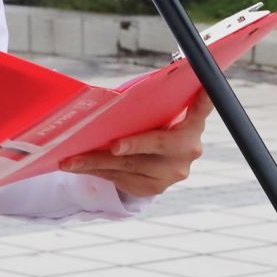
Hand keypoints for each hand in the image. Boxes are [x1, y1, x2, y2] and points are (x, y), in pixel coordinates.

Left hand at [60, 94, 211, 198]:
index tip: (205, 87)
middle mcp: (188, 151)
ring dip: (97, 162)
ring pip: (130, 166)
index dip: (204, 99)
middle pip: (159, 145)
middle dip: (135, 145)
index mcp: (192, 126)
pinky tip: (77, 166)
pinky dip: (97, 171)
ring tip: (71, 160)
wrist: (159, 162)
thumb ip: (148, 105)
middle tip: (114, 146)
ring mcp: (172, 174)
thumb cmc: (152, 125)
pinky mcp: (154, 189)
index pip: (201, 109)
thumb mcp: (156, 114)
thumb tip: (116, 98)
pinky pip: (120, 178)